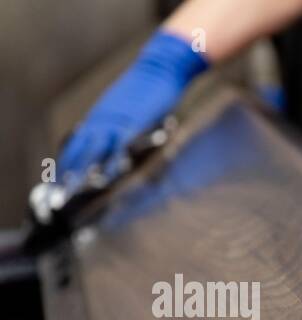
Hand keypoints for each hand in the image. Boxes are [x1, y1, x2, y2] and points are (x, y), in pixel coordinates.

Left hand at [57, 30, 207, 183]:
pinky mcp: (134, 122)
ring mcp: (117, 121)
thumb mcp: (123, 105)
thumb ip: (115, 122)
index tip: (61, 179)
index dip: (67, 161)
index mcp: (98, 116)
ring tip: (78, 188)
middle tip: (63, 191)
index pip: (75, 141)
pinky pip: (121, 145)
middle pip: (80, 148)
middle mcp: (102, 119)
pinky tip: (110, 173)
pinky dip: (114, 160)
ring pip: (96, 149)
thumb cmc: (146, 87)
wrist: (159, 66)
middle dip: (71, 171)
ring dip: (87, 170)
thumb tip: (114, 142)